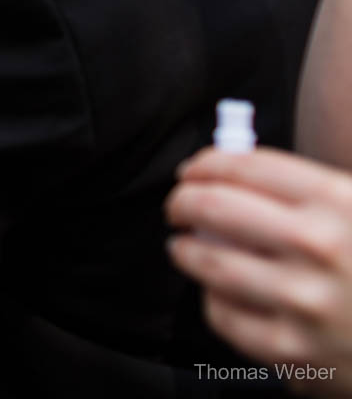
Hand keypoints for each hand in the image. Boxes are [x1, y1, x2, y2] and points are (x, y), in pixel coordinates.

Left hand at [167, 147, 351, 380]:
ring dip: (188, 250)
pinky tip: (223, 293)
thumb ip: (306, 192)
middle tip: (177, 207)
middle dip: (183, 202)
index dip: (206, 164)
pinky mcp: (292, 348)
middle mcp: (321, 246)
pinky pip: (223, 313)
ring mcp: (305, 300)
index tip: (192, 171)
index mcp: (341, 201)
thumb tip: (229, 169)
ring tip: (187, 247)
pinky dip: (214, 299)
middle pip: (214, 207)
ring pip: (209, 260)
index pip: (245, 166)